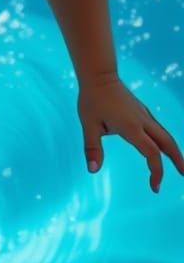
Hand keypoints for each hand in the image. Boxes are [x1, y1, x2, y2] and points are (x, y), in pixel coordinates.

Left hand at [77, 77, 183, 192]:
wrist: (99, 75)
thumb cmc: (92, 100)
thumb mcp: (88, 125)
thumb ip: (92, 148)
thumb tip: (93, 171)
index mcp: (131, 127)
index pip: (151, 153)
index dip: (156, 171)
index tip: (155, 187)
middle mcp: (142, 121)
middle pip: (167, 143)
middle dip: (178, 160)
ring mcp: (144, 114)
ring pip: (165, 135)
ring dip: (174, 150)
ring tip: (180, 166)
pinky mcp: (142, 111)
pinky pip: (158, 128)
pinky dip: (165, 141)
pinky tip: (163, 148)